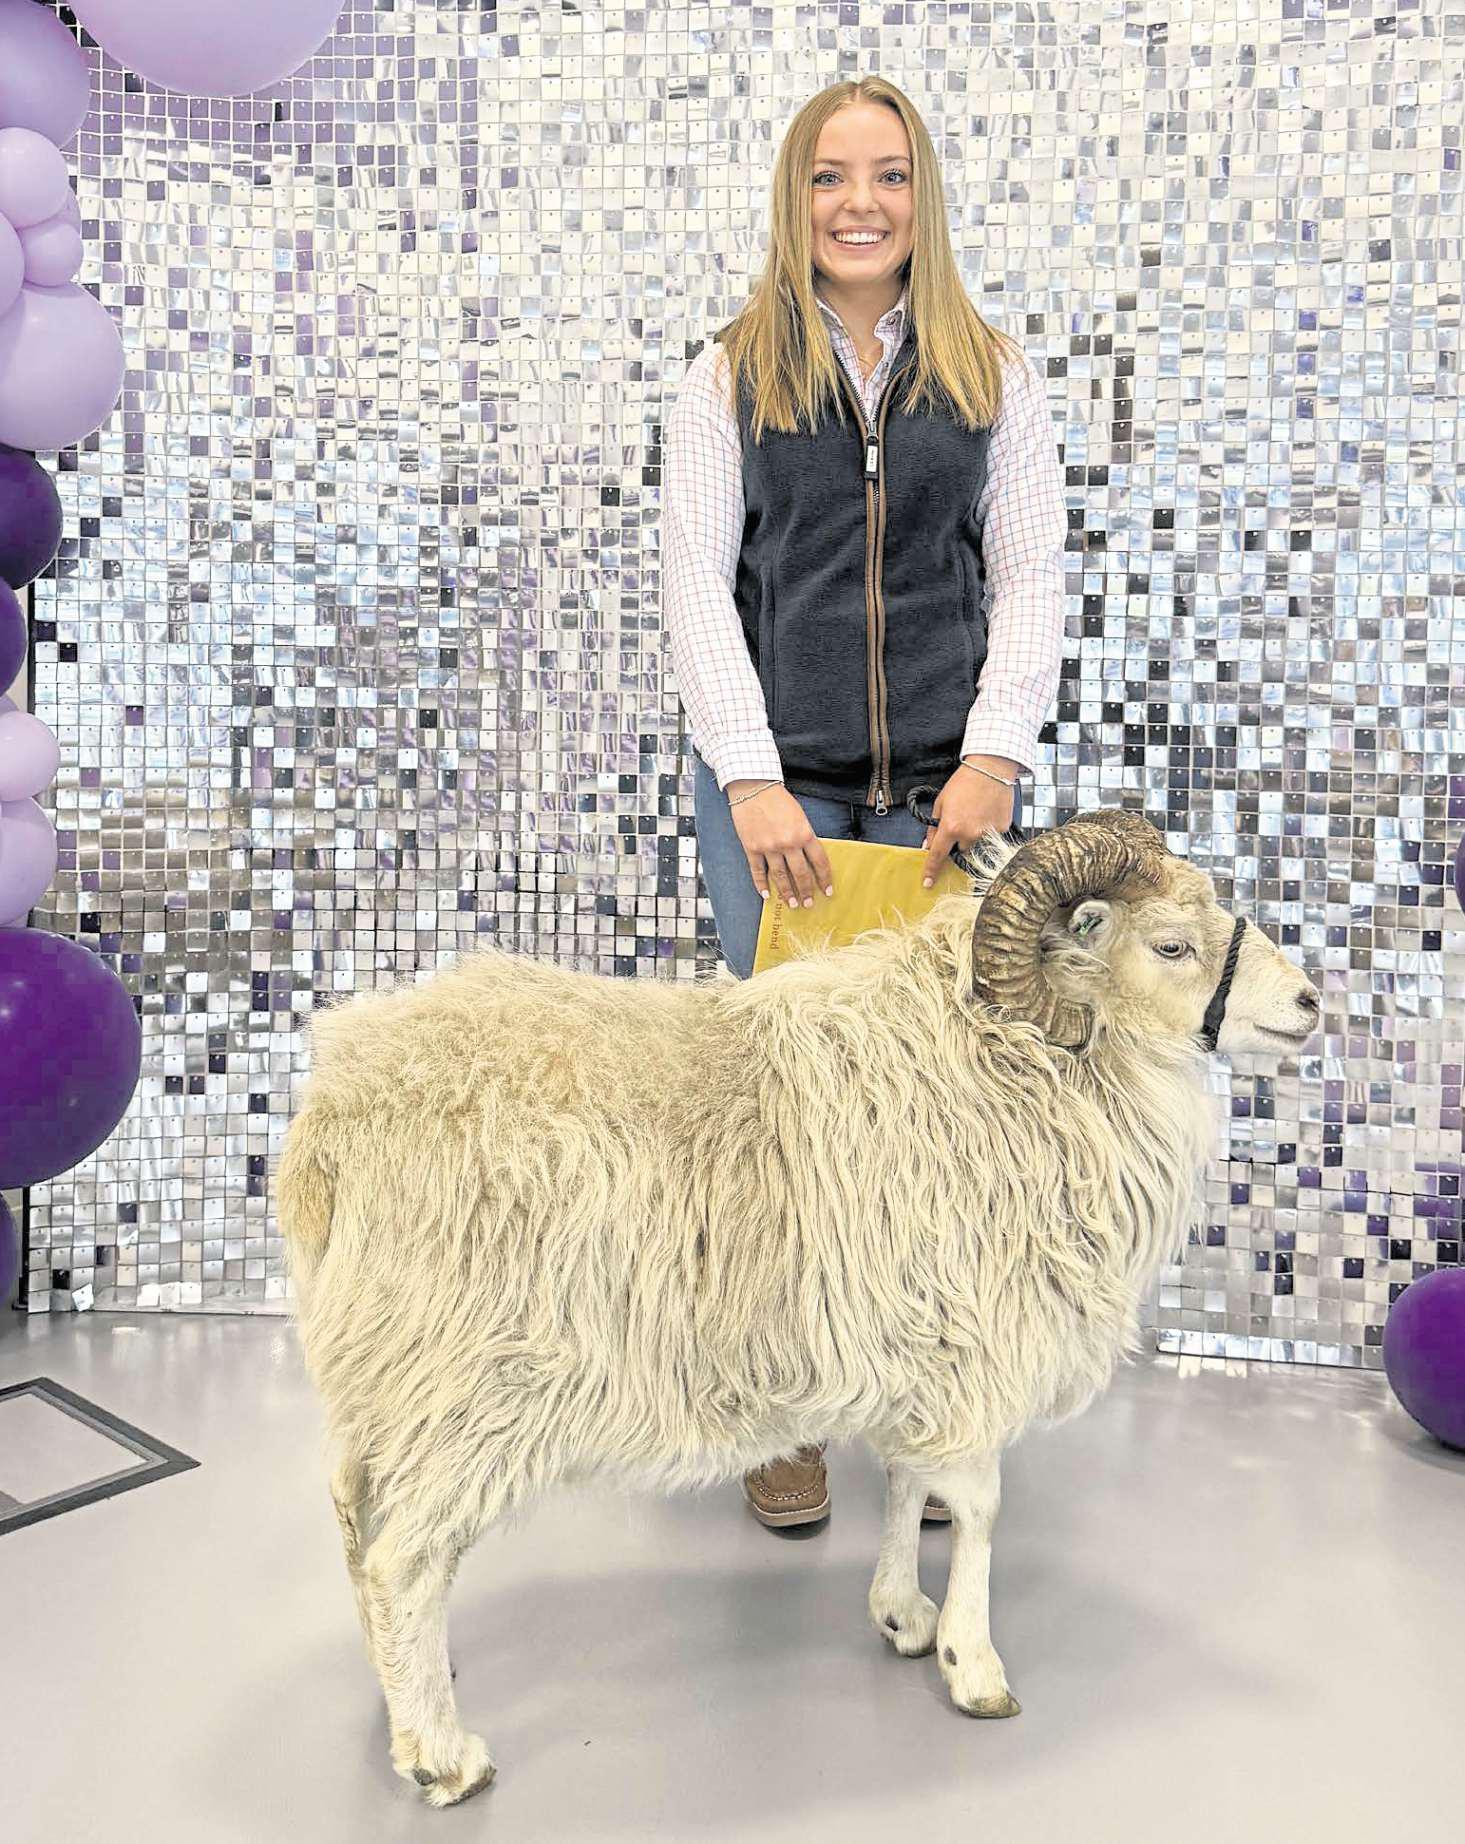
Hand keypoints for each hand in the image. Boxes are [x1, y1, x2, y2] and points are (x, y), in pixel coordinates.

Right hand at [726, 781, 834, 908]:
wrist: (753, 787)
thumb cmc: (778, 799)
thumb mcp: (800, 816)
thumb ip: (804, 836)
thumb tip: (809, 859)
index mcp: (804, 833)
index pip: (819, 862)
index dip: (825, 879)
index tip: (828, 891)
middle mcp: (788, 843)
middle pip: (801, 874)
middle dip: (806, 891)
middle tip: (809, 904)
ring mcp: (768, 847)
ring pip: (780, 877)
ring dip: (787, 893)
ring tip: (792, 904)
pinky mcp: (751, 848)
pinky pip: (757, 871)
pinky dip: (761, 885)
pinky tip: (767, 895)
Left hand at [919, 757, 1017, 887]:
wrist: (991, 769)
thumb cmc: (964, 782)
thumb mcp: (941, 803)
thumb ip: (934, 827)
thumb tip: (928, 845)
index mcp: (951, 827)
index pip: (937, 855)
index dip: (931, 871)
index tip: (927, 884)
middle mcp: (970, 834)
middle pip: (962, 850)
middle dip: (960, 840)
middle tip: (963, 820)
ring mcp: (988, 833)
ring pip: (977, 844)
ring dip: (975, 835)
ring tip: (977, 813)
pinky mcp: (1002, 829)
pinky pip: (992, 836)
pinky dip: (989, 827)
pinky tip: (988, 811)